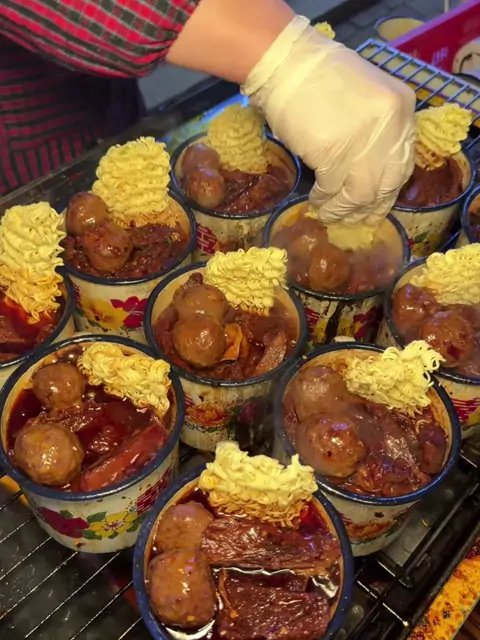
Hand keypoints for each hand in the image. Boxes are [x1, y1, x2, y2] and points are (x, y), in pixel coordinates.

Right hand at [243, 16, 416, 225]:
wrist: (287, 64)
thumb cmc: (321, 77)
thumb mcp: (368, 96)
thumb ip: (379, 129)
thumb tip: (373, 169)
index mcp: (402, 109)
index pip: (404, 162)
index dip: (390, 189)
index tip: (378, 203)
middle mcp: (390, 126)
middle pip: (387, 183)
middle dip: (371, 207)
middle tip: (359, 220)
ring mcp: (362, 141)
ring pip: (361, 194)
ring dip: (345, 210)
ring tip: (331, 215)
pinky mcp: (333, 154)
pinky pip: (333, 189)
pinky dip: (325, 200)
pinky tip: (317, 202)